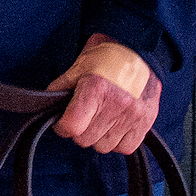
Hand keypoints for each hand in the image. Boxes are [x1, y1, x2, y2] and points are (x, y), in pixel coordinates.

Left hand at [46, 33, 161, 155]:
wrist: (139, 47)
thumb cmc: (107, 54)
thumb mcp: (80, 65)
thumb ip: (62, 86)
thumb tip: (48, 103)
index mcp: (96, 89)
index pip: (72, 126)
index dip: (62, 126)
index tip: (62, 122)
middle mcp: (117, 104)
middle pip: (86, 139)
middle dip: (79, 130)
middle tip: (82, 117)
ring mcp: (133, 115)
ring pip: (104, 147)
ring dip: (98, 137)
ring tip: (99, 119)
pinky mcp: (146, 121)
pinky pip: (125, 148)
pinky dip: (117, 141)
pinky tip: (114, 126)